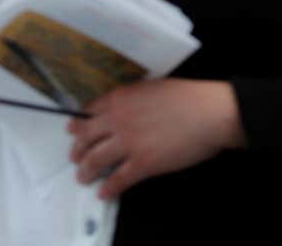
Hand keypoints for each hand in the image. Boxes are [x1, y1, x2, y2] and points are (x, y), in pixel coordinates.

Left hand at [67, 79, 245, 199]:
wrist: (208, 113)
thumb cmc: (187, 97)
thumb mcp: (152, 88)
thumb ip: (132, 99)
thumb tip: (122, 109)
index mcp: (121, 99)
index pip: (89, 112)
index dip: (78, 124)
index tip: (73, 131)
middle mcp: (118, 120)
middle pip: (86, 138)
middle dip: (77, 150)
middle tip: (75, 158)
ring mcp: (129, 143)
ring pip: (96, 160)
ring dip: (86, 171)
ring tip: (83, 177)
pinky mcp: (143, 164)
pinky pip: (118, 179)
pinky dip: (108, 188)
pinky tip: (104, 193)